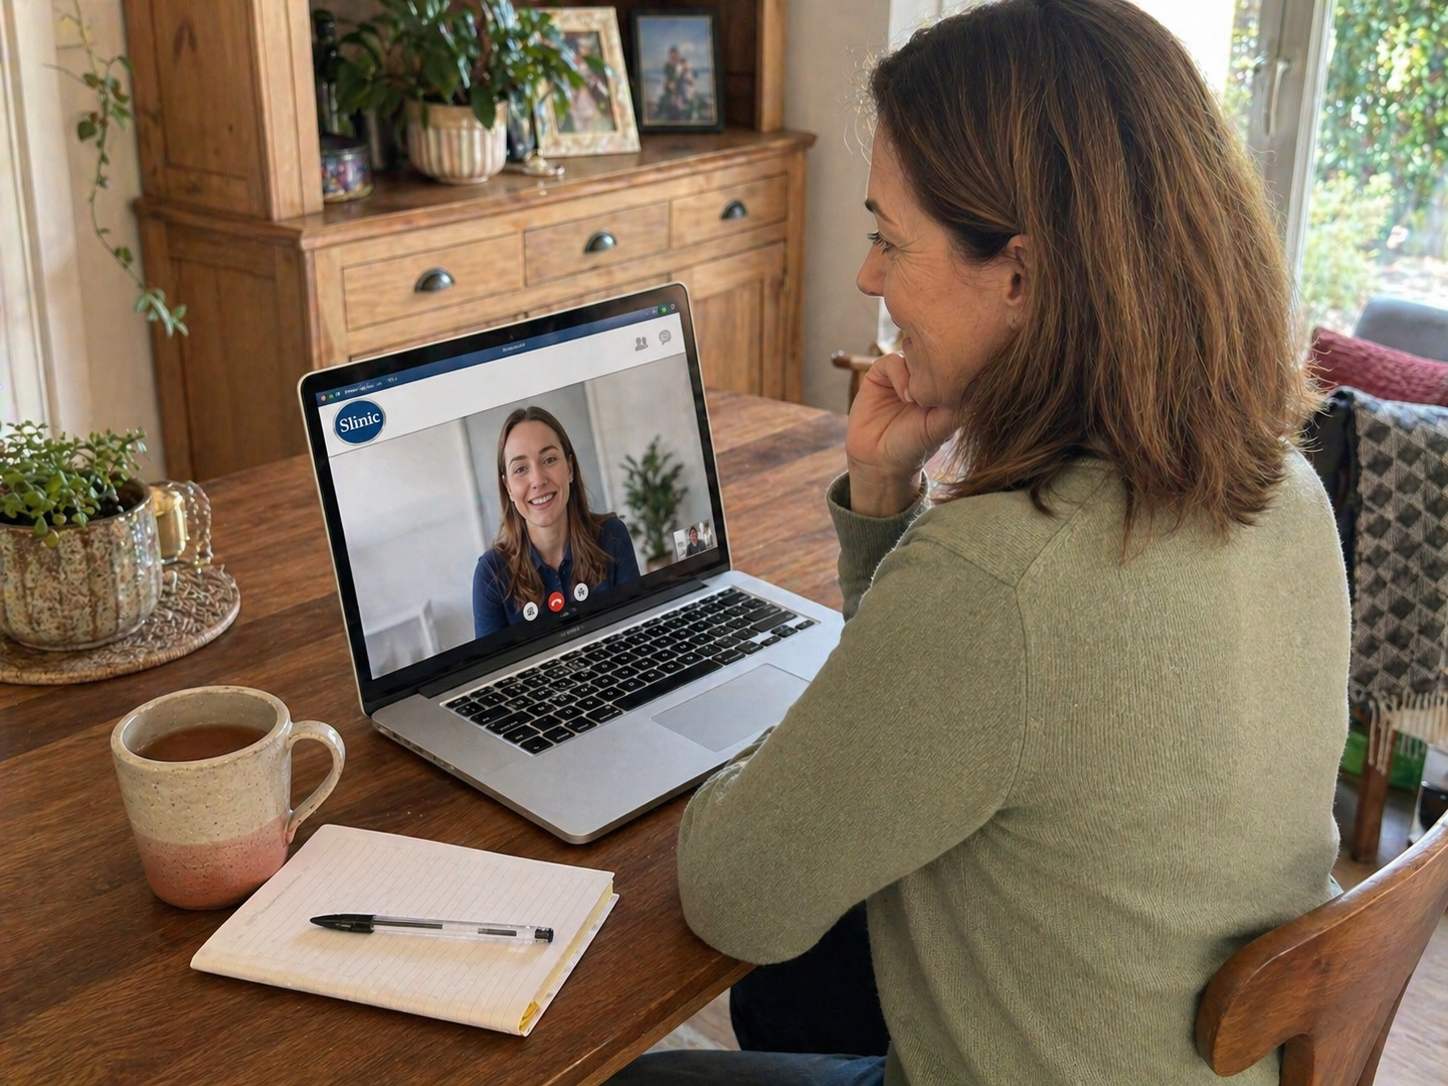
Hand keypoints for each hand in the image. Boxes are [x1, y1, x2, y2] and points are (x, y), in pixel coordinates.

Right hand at [844, 353, 965, 516]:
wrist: (878, 460)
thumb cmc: (914, 447)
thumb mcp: (942, 428)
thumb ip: (960, 407)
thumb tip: (981, 384)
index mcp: (942, 385)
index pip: (953, 361)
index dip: (957, 364)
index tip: (962, 377)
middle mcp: (922, 376)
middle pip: (933, 351)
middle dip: (937, 364)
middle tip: (938, 384)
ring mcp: (901, 374)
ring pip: (914, 352)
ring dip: (917, 372)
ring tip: (915, 400)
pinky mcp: (879, 374)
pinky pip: (892, 360)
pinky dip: (899, 374)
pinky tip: (905, 396)